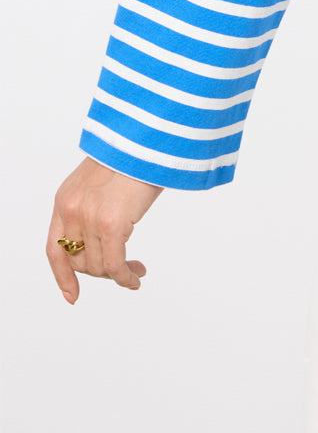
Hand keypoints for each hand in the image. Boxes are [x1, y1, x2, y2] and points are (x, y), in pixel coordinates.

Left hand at [47, 156, 163, 303]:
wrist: (146, 138)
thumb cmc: (132, 155)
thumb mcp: (99, 182)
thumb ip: (90, 207)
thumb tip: (100, 237)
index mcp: (65, 200)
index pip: (55, 248)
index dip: (62, 275)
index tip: (71, 294)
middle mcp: (72, 210)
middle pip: (78, 261)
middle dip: (100, 272)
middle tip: (123, 270)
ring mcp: (89, 218)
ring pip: (97, 266)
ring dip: (117, 274)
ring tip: (136, 269)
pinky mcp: (111, 224)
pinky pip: (115, 265)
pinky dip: (125, 277)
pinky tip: (136, 277)